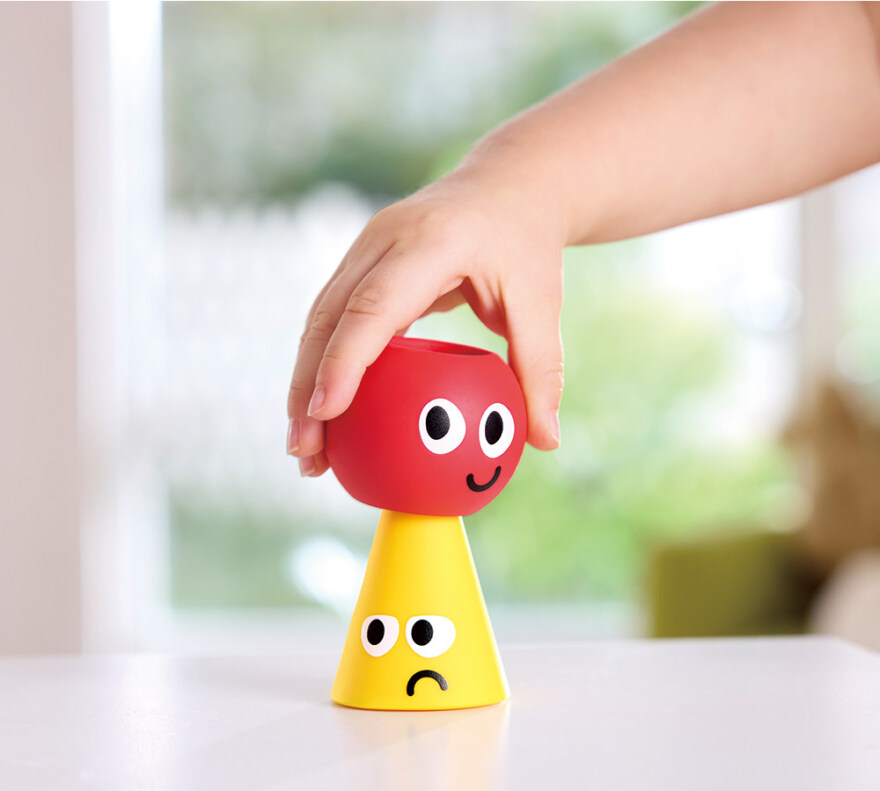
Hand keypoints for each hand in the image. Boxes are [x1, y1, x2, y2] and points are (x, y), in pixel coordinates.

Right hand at [286, 167, 565, 476]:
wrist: (506, 187)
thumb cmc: (525, 246)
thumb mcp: (543, 303)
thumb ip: (540, 370)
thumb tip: (545, 442)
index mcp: (429, 241)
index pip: (373, 306)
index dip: (343, 360)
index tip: (324, 414)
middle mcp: (383, 239)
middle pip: (327, 317)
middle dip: (306, 387)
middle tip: (306, 453)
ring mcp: (364, 248)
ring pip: (318, 321)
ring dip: (305, 384)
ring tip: (307, 451)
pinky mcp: (360, 264)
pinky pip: (332, 320)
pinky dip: (323, 367)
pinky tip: (326, 416)